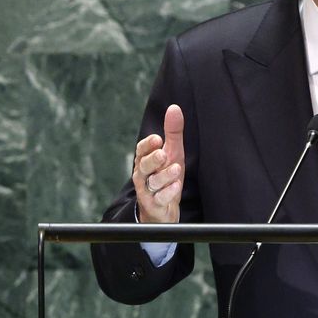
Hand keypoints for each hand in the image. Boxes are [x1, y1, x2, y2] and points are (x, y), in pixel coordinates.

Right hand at [132, 104, 184, 223]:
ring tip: (176, 169)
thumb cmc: (166, 176)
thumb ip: (172, 133)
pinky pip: (159, 199)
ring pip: (153, 182)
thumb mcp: (172, 152)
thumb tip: (174, 108)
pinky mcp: (155, 205)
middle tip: (163, 154)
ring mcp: (147, 191)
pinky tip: (176, 187)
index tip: (157, 138)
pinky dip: (167, 193)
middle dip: (153, 160)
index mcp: (145, 160)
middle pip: (144, 166)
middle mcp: (143, 175)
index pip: (141, 150)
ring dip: (164, 176)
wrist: (163, 209)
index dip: (148, 145)